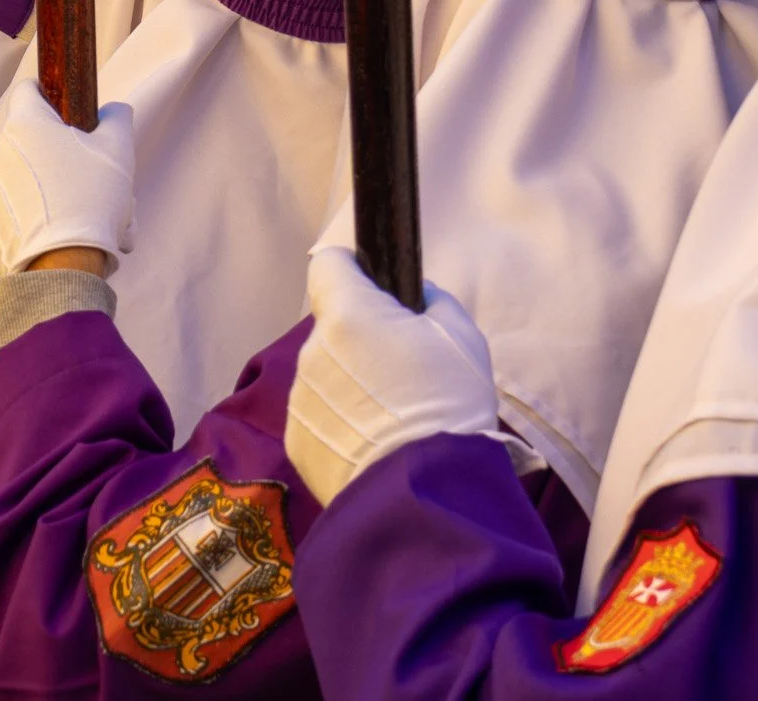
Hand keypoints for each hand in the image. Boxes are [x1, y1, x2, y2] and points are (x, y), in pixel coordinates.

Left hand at [0, 79, 133, 278]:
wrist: (60, 264)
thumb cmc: (89, 199)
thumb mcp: (117, 150)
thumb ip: (117, 118)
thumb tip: (114, 110)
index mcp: (25, 125)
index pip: (28, 90)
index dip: (52, 95)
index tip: (71, 112)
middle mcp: (0, 151)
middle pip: (33, 136)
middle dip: (62, 150)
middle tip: (91, 172)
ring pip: (29, 172)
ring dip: (56, 184)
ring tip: (88, 210)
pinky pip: (20, 203)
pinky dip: (42, 210)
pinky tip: (69, 229)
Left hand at [285, 248, 501, 507]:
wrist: (424, 492)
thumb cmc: (447, 404)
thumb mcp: (461, 339)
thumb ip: (432, 302)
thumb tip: (414, 296)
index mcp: (348, 315)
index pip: (328, 265)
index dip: (352, 270)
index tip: (375, 287)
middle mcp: (312, 350)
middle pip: (332, 327)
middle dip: (360, 336)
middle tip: (402, 369)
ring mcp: (299, 396)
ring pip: (324, 373)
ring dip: (350, 382)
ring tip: (392, 417)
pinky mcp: (296, 438)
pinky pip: (319, 415)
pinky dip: (342, 422)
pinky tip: (374, 445)